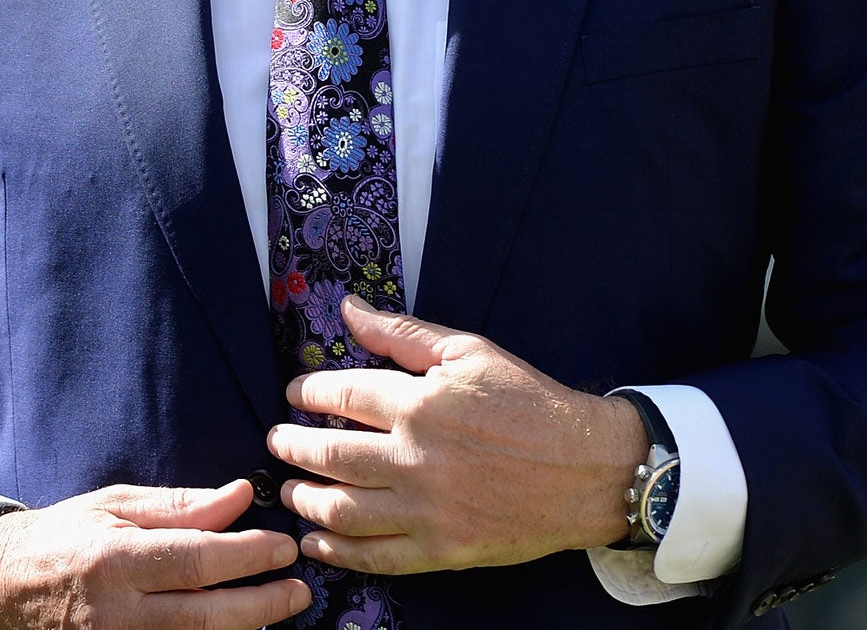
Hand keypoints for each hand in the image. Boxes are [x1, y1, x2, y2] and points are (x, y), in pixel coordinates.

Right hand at [0, 478, 311, 629]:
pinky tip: (235, 627)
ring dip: (244, 628)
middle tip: (298, 589)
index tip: (284, 545)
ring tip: (277, 607)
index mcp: (116, 560)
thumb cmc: (65, 536)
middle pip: (207, 616)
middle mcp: (119, 612)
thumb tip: (240, 495)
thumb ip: (179, 505)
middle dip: (263, 604)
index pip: (197, 560)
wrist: (4, 587)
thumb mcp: (114, 506)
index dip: (248, 555)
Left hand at [267, 295, 645, 574]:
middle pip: (328, 452)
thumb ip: (402, 334)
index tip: (294, 394)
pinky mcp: (442, 550)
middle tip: (278, 441)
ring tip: (289, 488)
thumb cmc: (530, 403)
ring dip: (304, 498)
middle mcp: (415, 458)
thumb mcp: (469, 352)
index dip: (307, 392)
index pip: (339, 394)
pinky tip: (317, 541)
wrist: (588, 470)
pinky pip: (374, 556)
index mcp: (420, 404)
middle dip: (292, 445)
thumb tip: (349, 309)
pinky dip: (337, 551)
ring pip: (341, 508)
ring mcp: (427, 510)